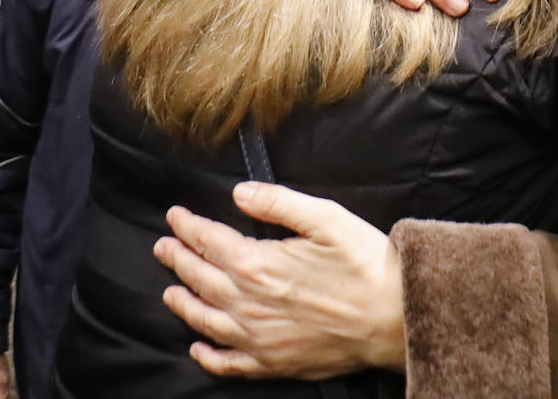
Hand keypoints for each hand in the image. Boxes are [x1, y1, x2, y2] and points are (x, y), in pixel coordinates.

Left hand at [154, 183, 405, 378]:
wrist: (394, 317)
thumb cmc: (365, 264)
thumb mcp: (326, 218)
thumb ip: (278, 203)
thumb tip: (239, 192)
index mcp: (258, 265)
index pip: (208, 241)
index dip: (187, 227)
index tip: (174, 216)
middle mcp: (249, 304)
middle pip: (199, 278)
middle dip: (177, 259)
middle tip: (163, 247)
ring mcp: (258, 338)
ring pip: (205, 320)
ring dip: (183, 302)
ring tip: (170, 291)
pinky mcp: (273, 363)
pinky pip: (228, 364)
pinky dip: (207, 356)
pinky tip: (198, 347)